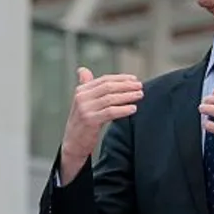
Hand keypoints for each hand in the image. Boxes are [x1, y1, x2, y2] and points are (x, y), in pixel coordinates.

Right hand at [58, 67, 142, 183]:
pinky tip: (133, 109)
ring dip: (127, 96)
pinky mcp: (90, 120)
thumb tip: (83, 70)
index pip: (104, 80)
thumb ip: (85, 86)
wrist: (73, 143)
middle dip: (126, 86)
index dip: (121, 78)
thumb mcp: (82, 102)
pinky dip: (123, 109)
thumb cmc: (82, 122)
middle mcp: (82, 97)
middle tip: (140, 86)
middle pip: (108, 87)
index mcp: (81, 90)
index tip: (134, 79)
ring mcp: (85, 109)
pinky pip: (110, 112)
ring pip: (111, 99)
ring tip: (139, 95)